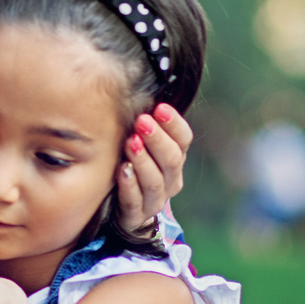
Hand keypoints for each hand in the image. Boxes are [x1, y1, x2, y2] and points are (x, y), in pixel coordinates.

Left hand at [115, 102, 192, 232]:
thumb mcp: (140, 143)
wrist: (121, 208)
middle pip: (171, 159)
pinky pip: (134, 202)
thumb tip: (137, 87)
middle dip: (157, 139)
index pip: (183, 140)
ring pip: (155, 181)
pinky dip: (129, 186)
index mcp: (174, 158)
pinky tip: (121, 170)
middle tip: (142, 121)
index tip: (159, 107)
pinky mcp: (135, 216)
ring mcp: (154, 200)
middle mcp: (170, 180)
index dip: (174, 124)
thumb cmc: (130, 165)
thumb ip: (144, 123)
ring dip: (143, 160)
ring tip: (130, 142)